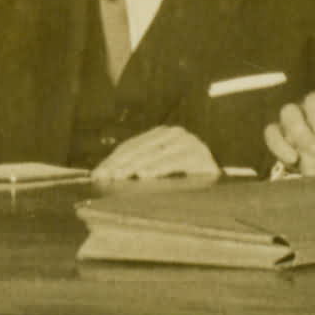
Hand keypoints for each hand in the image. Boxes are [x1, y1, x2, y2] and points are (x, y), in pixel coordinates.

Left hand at [93, 126, 219, 182]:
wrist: (216, 181)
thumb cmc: (182, 178)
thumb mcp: (157, 169)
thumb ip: (137, 166)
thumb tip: (105, 174)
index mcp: (161, 134)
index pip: (131, 146)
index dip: (113, 159)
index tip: (97, 174)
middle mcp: (173, 133)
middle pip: (140, 150)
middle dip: (120, 164)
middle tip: (106, 177)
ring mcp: (187, 142)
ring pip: (154, 154)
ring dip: (135, 166)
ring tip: (120, 176)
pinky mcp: (198, 154)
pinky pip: (174, 161)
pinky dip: (158, 168)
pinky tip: (145, 175)